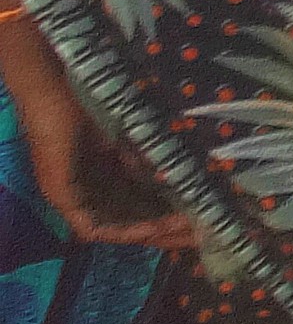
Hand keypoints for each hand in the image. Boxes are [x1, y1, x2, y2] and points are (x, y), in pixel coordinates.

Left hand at [5, 54, 195, 250]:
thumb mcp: (136, 138)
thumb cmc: (94, 103)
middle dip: (168, 234)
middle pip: (134, 225)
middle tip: (202, 234)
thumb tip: (195, 180)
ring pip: (118, 229)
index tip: (205, 219)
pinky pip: (95, 228)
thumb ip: (155, 160)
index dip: (173, 217)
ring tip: (184, 229)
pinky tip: (153, 227)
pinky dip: (126, 231)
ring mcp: (73, 198)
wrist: (57, 88)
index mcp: (107, 177)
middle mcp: (90, 193)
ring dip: (152, 234)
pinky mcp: (62, 196)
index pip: (143, 206)